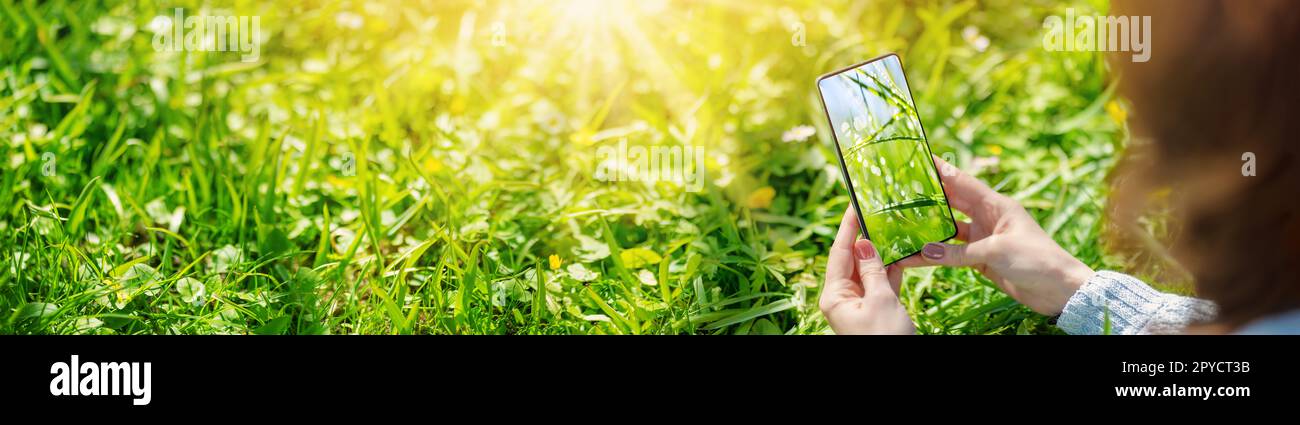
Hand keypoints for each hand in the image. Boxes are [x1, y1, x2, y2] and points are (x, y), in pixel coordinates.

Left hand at [819, 206, 915, 334]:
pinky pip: (881, 282)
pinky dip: (891, 268)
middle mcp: (843, 298)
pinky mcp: (876, 309)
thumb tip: (862, 242)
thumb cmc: (886, 339)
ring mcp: (860, 304)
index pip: (839, 253)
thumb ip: (873, 270)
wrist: (899, 374)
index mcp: (835, 295)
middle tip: (875, 208)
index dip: (847, 227)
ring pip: (869, 269)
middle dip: (864, 234)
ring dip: (880, 249)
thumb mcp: (881, 301)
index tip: (854, 203)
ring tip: (890, 224)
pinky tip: (901, 250)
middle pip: (852, 259)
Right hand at [895, 156, 1094, 314]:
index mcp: (996, 205)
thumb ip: (958, 252)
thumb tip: (924, 251)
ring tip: (902, 223)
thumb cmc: (1036, 259)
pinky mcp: (980, 259)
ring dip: (929, 228)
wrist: (1058, 289)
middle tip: (901, 188)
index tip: (921, 156)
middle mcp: (987, 218)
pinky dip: (936, 255)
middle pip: (952, 203)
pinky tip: (917, 256)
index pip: (963, 181)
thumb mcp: (995, 251)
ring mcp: (983, 239)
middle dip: (929, 196)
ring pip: (949, 230)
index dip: (942, 169)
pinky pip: (952, 254)